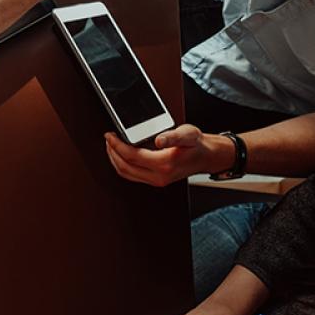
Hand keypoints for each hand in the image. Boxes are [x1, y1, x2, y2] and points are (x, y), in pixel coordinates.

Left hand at [104, 125, 232, 186]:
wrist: (206, 157)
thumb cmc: (197, 145)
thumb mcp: (188, 134)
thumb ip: (173, 136)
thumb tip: (159, 140)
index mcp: (164, 164)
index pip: (131, 156)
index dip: (117, 145)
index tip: (110, 135)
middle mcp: (158, 176)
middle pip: (125, 167)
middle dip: (112, 152)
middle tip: (108, 139)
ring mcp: (156, 180)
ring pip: (126, 174)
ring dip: (115, 160)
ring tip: (111, 145)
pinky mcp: (155, 180)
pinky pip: (132, 175)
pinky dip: (123, 165)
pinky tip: (121, 155)